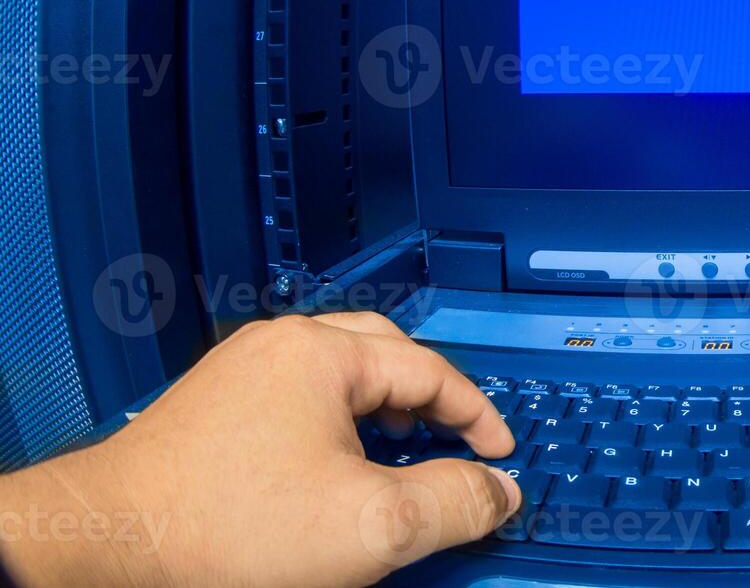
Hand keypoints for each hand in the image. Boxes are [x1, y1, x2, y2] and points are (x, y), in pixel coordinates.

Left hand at [0, 312, 519, 586]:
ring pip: (336, 369)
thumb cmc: (222, 530)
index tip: (499, 456)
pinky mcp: (210, 406)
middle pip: (385, 351)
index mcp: (325, 354)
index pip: (431, 369)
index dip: (478, 415)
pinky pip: (294, 392)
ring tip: (399, 449)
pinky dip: (334, 417)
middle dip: (431, 394)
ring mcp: (239, 372)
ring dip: (381, 403)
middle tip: (457, 439)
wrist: (106, 547)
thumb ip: (452, 503)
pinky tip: (330, 464)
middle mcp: (281, 346)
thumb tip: (499, 491)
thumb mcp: (370, 526)